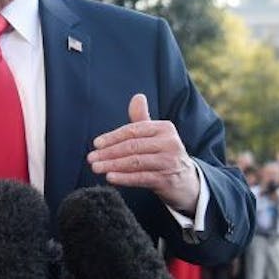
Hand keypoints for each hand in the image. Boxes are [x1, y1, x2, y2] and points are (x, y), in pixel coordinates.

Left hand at [86, 93, 199, 214]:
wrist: (187, 181)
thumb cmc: (164, 154)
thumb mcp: (156, 135)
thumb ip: (142, 118)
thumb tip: (137, 96)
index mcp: (164, 128)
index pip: (133, 130)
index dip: (113, 137)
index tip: (96, 144)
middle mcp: (169, 143)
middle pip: (133, 146)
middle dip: (109, 152)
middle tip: (91, 158)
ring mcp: (169, 162)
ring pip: (135, 162)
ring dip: (113, 165)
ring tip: (96, 168)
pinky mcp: (167, 180)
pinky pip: (141, 178)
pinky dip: (124, 178)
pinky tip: (110, 178)